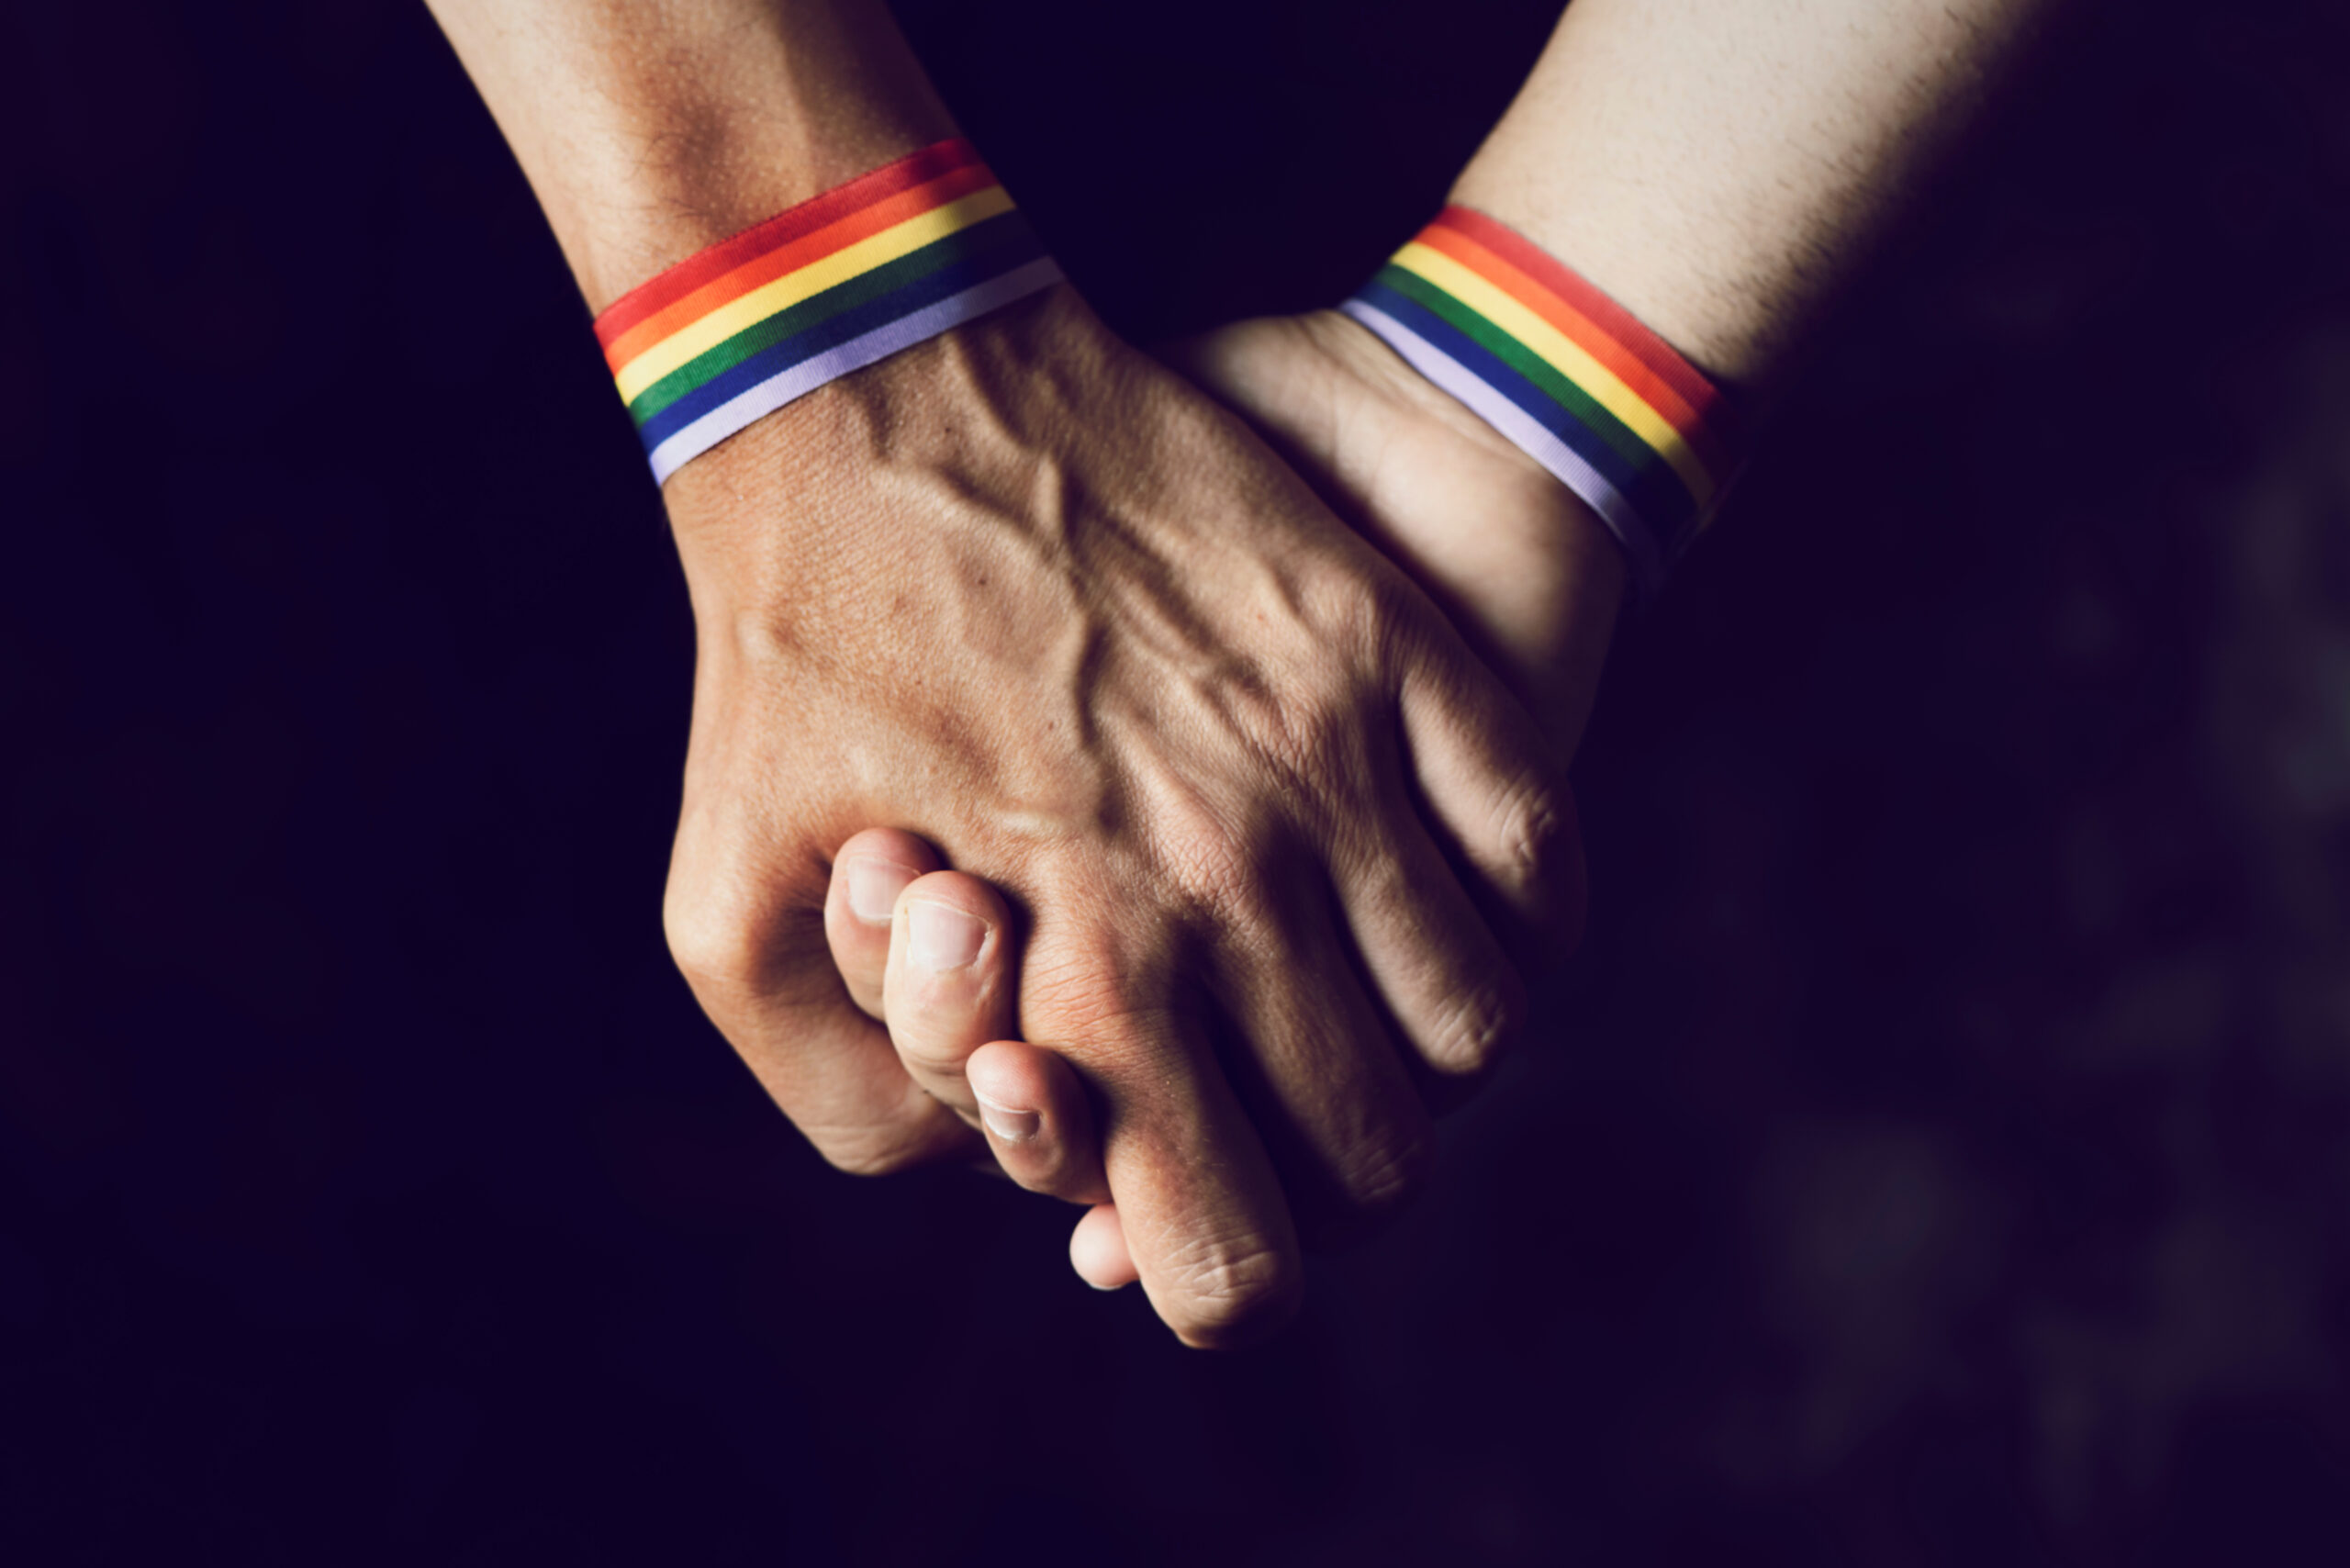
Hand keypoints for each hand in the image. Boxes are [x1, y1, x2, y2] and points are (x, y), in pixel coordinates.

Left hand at [660, 286, 1576, 1344]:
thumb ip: (857, 1103)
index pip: (1234, 1261)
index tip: (1194, 1236)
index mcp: (1083, 974)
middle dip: (1318, 1182)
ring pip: (1473, 1025)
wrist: (869, 386)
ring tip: (1350, 1015)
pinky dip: (1514, 926)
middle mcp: (1233, 886)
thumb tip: (1005, 1180)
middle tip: (1259, 1117)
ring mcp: (1331, 761)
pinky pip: (1535, 858)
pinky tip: (1443, 914)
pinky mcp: (1388, 650)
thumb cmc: (785, 660)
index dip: (1217, 1285)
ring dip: (1420, 1061)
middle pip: (1376, 1154)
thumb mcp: (725, 921)